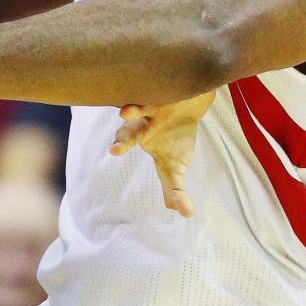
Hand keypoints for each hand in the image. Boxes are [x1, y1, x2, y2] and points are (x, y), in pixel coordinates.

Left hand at [109, 91, 215, 217]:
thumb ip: (175, 189)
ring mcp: (153, 108)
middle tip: (115, 147)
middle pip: (129, 132)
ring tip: (125, 112)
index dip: (130, 153)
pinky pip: (157, 92)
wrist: (190, 101)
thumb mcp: (176, 165)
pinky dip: (155, 91)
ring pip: (140, 108)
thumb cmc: (177, 136)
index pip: (142, 156)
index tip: (117, 152)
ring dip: (132, 110)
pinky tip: (156, 90)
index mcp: (143, 144)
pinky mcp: (165, 92)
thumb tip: (185, 215)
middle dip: (122, 139)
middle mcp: (143, 126)